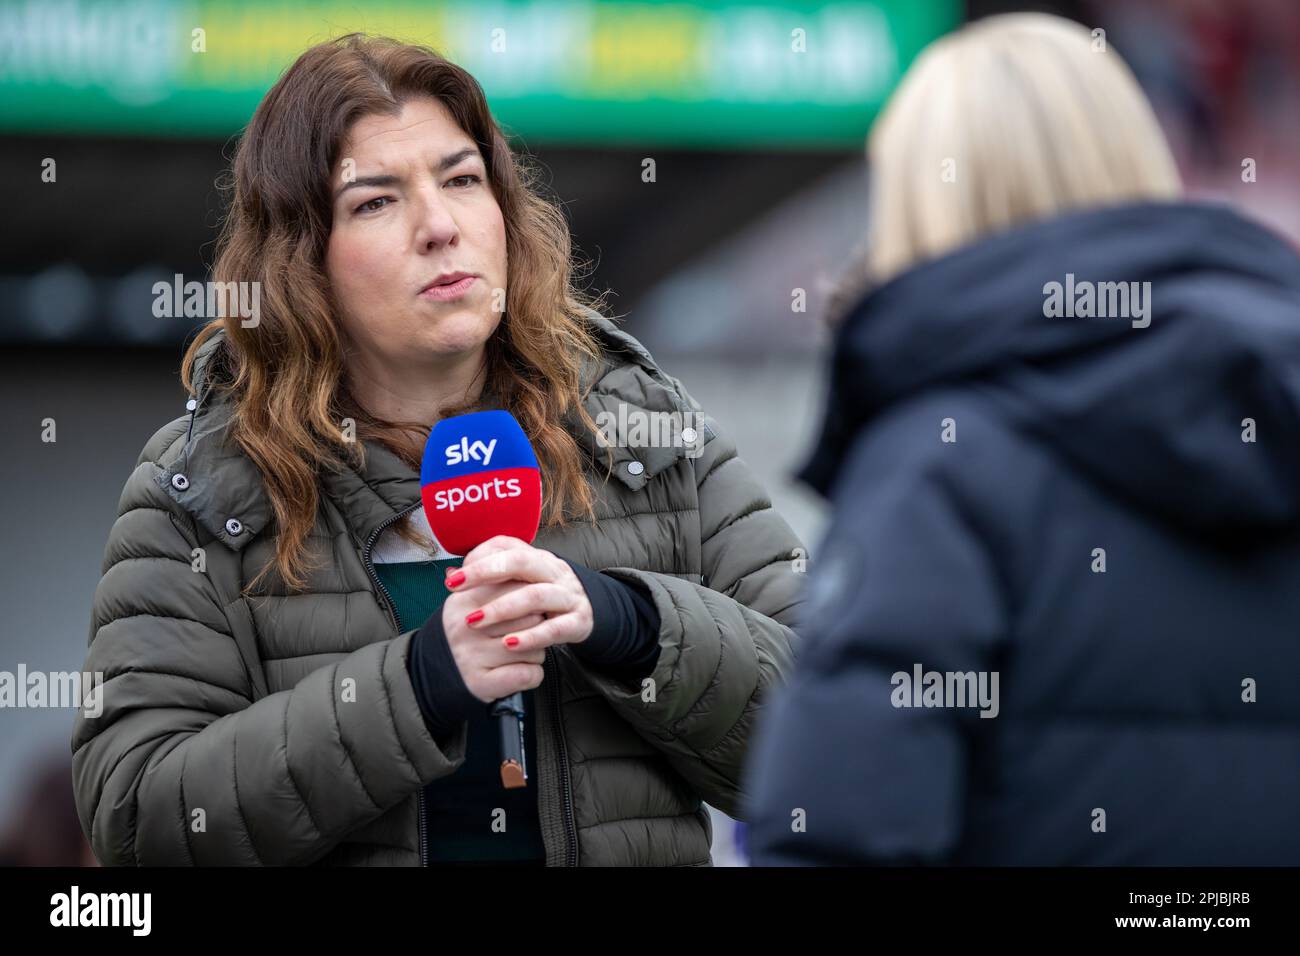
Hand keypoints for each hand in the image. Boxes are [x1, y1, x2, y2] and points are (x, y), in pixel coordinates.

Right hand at [440, 567, 547, 703]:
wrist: (435, 672)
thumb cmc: (466, 633)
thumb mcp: (471, 601)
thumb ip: (494, 580)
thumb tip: (519, 555)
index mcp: (463, 601)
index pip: (517, 589)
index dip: (530, 599)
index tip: (526, 607)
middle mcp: (464, 628)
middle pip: (531, 618)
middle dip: (536, 627)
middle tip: (522, 633)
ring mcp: (471, 657)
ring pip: (534, 647)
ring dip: (535, 651)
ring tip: (517, 653)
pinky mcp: (481, 684)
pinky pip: (529, 674)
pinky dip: (533, 674)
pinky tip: (519, 671)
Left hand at [448, 535, 593, 657]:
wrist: (585, 617)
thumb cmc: (543, 600)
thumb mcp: (520, 584)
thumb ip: (488, 578)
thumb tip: (450, 573)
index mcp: (538, 558)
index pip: (507, 546)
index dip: (479, 559)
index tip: (452, 579)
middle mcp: (554, 571)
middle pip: (521, 561)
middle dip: (485, 573)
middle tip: (455, 589)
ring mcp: (569, 595)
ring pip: (536, 595)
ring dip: (502, 608)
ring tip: (475, 621)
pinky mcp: (579, 621)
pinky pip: (555, 628)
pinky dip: (531, 637)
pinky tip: (509, 645)